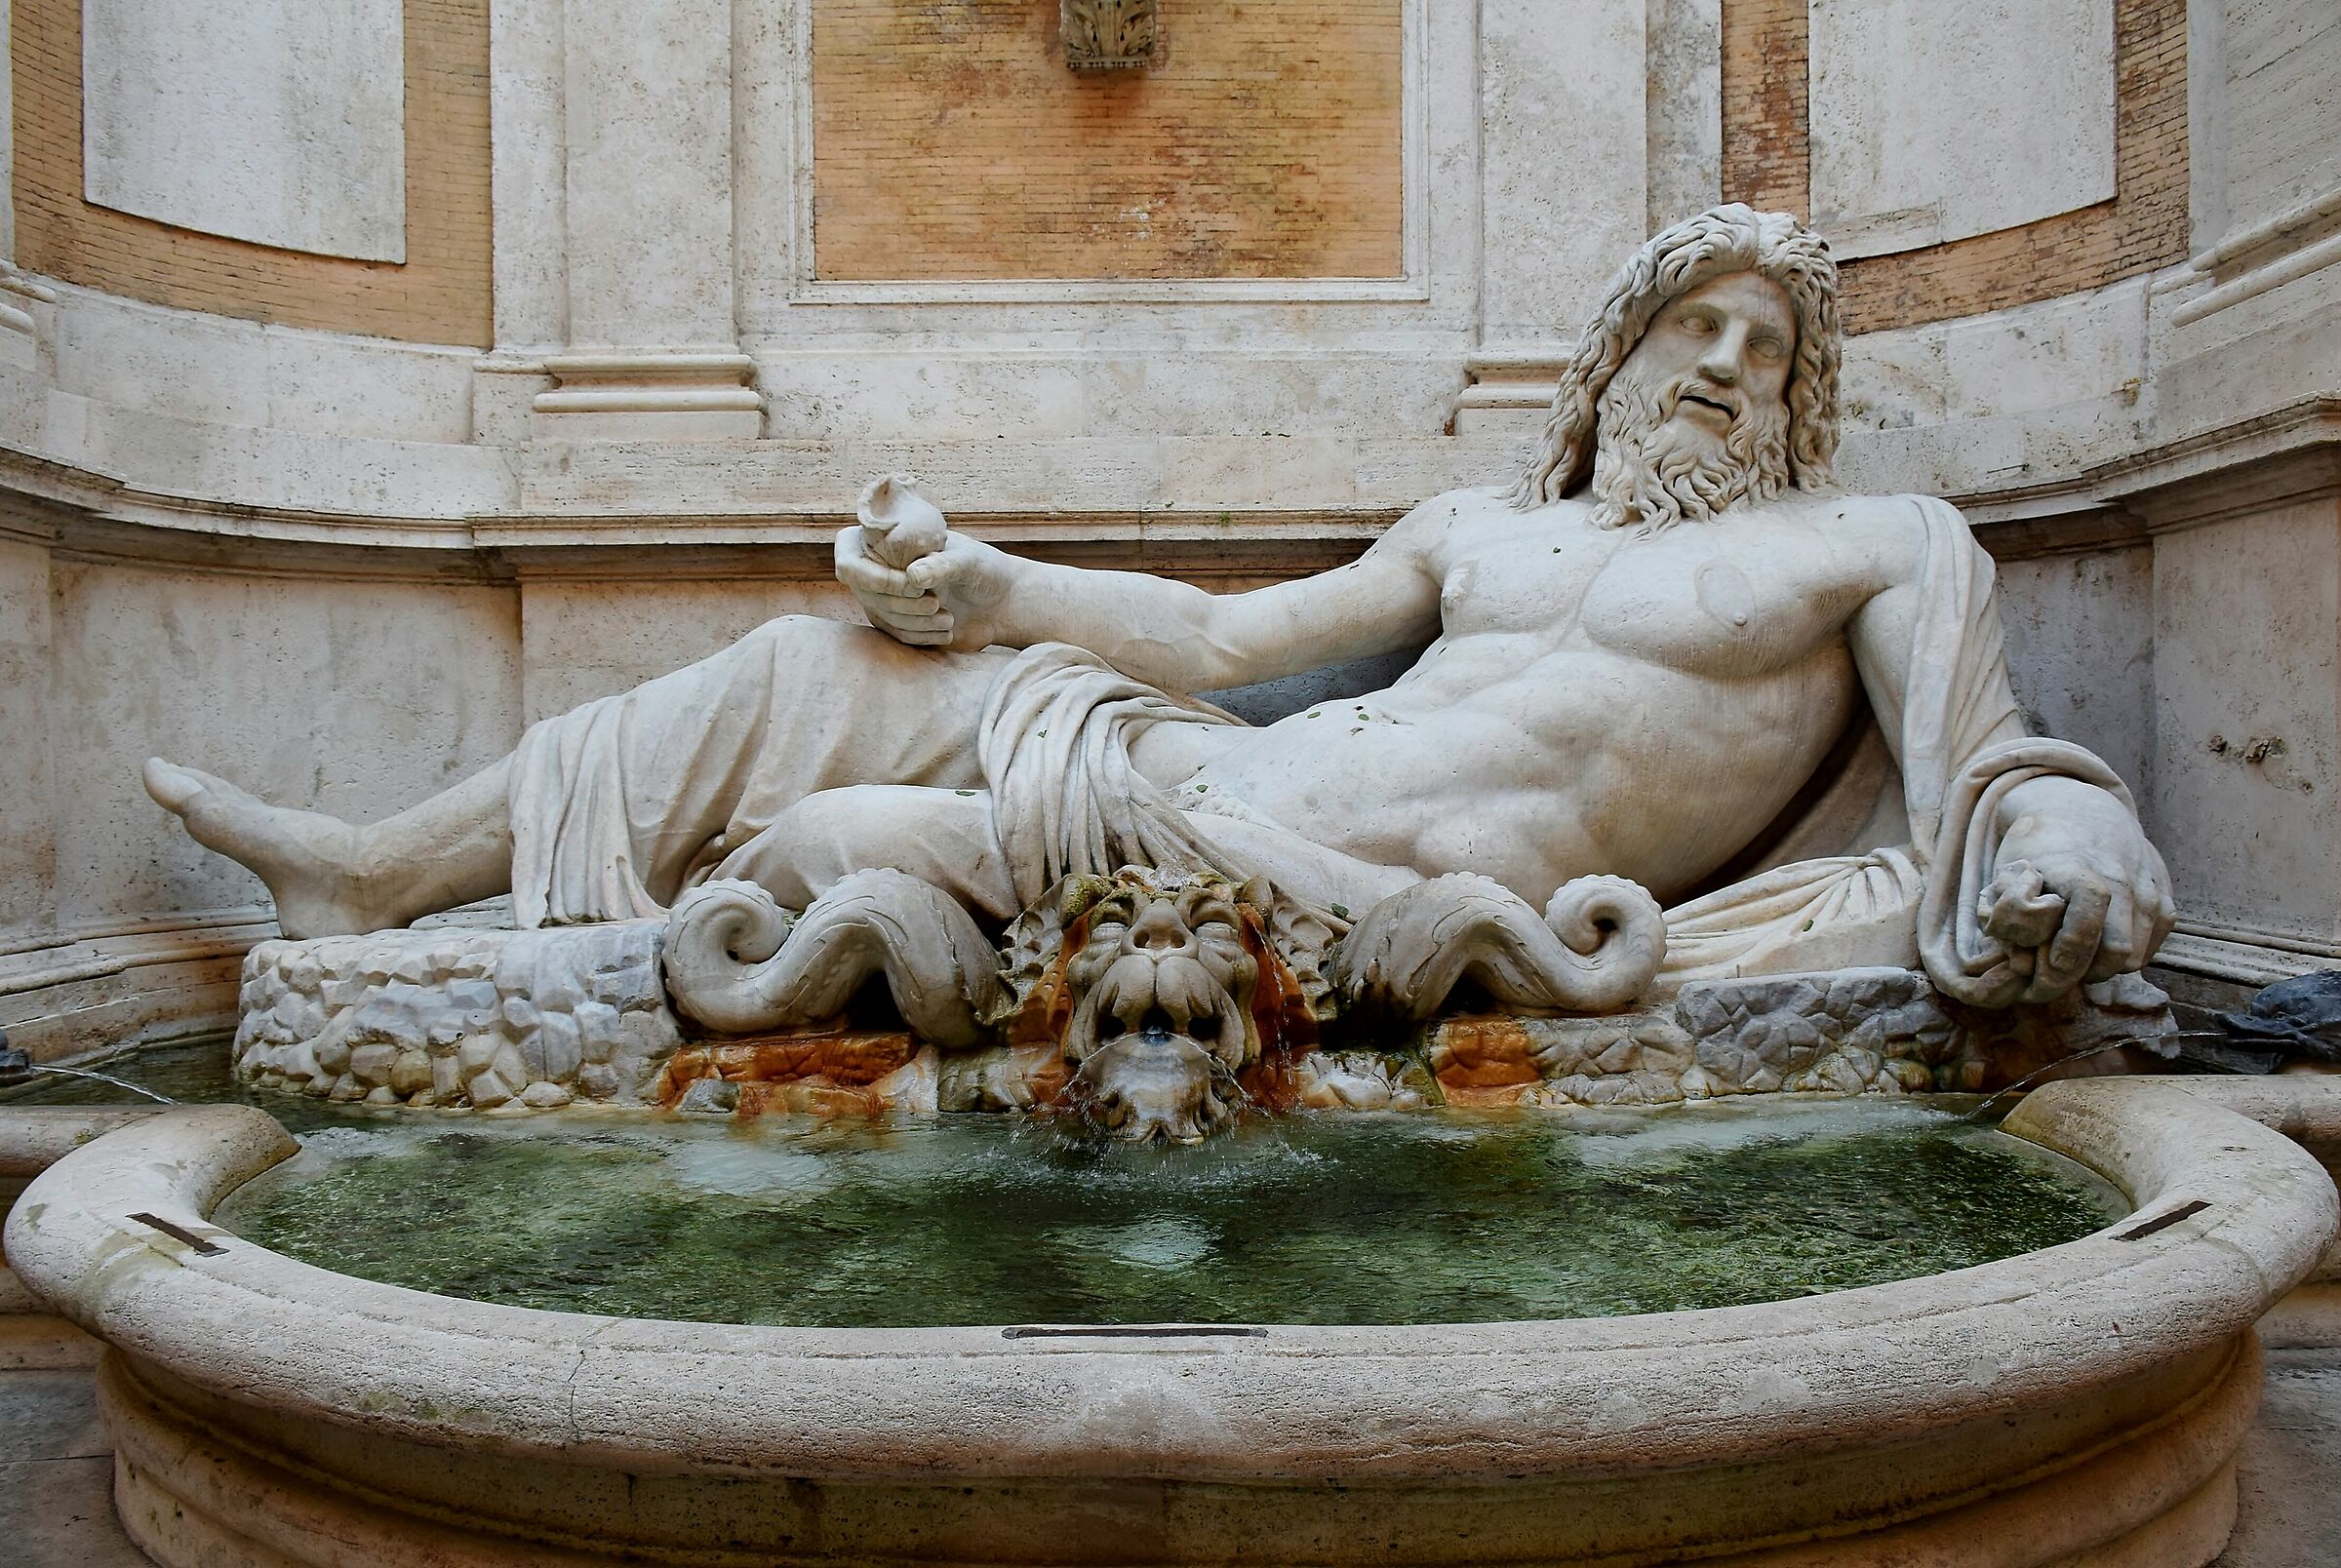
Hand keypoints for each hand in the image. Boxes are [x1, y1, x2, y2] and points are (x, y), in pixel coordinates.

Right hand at [834, 527, 1015, 650]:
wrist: (1001, 602)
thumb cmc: (985, 569)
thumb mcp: (969, 561)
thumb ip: (942, 565)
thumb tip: (912, 576)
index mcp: (890, 539)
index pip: (849, 557)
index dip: (873, 576)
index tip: (912, 584)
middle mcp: (880, 567)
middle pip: (866, 591)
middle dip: (902, 603)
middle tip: (936, 603)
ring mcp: (886, 596)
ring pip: (880, 615)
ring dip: (914, 621)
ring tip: (948, 617)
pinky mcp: (898, 623)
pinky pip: (895, 634)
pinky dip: (920, 636)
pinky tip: (946, 631)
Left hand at [1979, 782, 2175, 1001]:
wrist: (2080, 811)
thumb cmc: (2038, 851)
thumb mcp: (2009, 875)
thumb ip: (2010, 916)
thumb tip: (2021, 963)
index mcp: (2081, 870)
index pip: (2086, 924)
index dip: (2068, 951)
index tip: (2050, 961)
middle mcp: (2123, 878)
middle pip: (2116, 953)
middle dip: (2086, 970)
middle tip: (2063, 967)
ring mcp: (2150, 888)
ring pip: (2135, 958)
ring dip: (2107, 966)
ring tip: (2081, 954)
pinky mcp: (2166, 897)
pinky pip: (2153, 947)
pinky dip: (2129, 955)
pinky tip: (2103, 941)